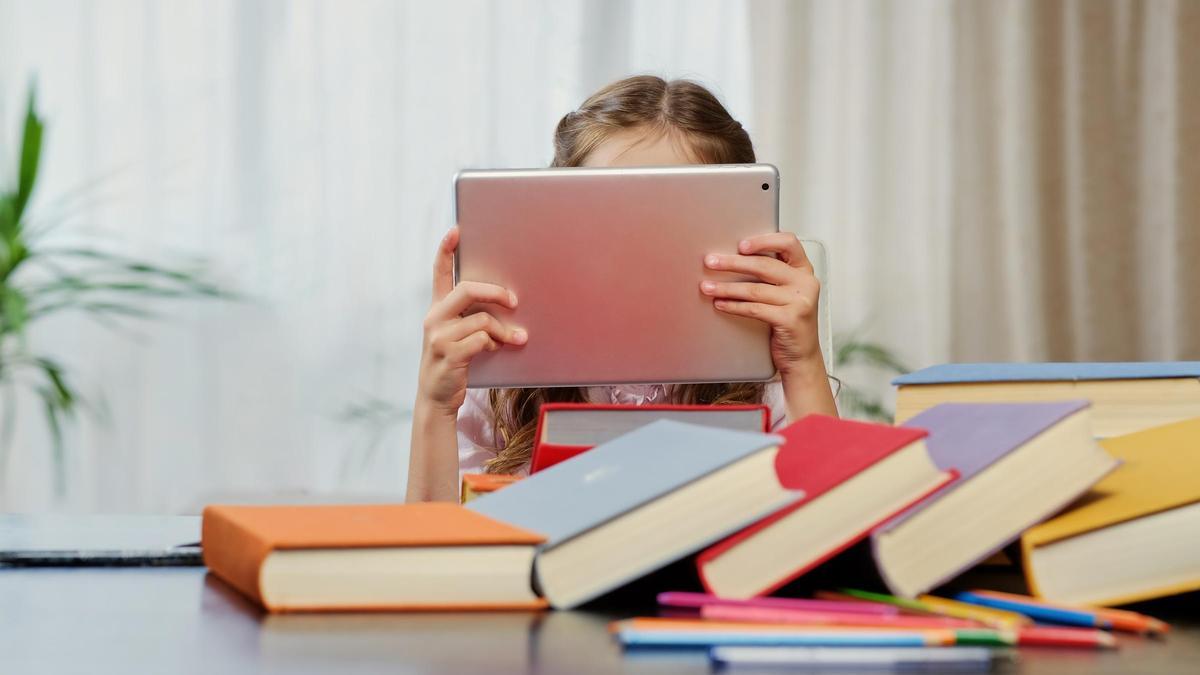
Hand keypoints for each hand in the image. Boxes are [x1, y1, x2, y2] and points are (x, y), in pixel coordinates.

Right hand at [417, 226, 526, 413]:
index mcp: (437, 309)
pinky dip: (494, 344)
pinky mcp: (449, 354)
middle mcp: (434, 318)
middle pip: (467, 290)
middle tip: (514, 302)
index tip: (456, 231)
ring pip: (481, 319)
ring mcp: (439, 337)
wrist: (437, 398)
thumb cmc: (453, 362)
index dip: (445, 250)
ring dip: (503, 330)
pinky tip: (494, 350)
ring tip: (514, 339)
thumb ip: (470, 318)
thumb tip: (505, 303)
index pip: (439, 273)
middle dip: (495, 292)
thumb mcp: (455, 335)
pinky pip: (481, 340)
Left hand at [700, 232, 822, 375]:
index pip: (788, 242)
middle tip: (711, 262)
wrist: (801, 355)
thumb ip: (771, 275)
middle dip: (732, 263)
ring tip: (707, 287)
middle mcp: (805, 282)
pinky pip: (754, 309)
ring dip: (726, 287)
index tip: (741, 245)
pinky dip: (734, 306)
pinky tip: (720, 304)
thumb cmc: (789, 320)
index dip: (763, 241)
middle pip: (764, 265)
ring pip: (755, 289)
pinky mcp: (790, 319)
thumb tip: (732, 259)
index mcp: (804, 270)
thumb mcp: (786, 292)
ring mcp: (800, 301)